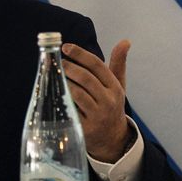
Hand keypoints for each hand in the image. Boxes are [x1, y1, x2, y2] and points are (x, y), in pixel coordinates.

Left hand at [62, 40, 131, 162]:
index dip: (80, 54)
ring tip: (55, 75)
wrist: (112, 139)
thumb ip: (118, 63)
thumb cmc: (111, 104)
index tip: (65, 46)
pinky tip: (56, 93)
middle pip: (85, 78)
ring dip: (64, 82)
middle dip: (69, 67)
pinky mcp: (86, 128)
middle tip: (58, 62)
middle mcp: (108, 101)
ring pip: (77, 93)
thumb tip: (125, 41)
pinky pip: (71, 110)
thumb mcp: (117, 85)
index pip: (97, 65)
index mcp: (115, 88)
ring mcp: (97, 116)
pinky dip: (63, 100)